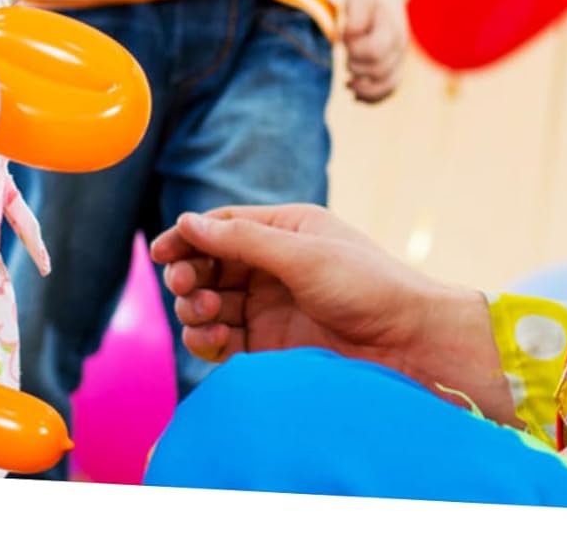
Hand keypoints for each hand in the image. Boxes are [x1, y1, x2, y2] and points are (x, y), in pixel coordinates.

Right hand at [152, 203, 452, 372]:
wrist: (407, 344)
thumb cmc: (367, 286)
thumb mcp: (304, 255)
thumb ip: (244, 241)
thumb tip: (189, 222)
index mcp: (287, 229)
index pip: (224, 226)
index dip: (188, 236)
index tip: (159, 252)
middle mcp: (275, 265)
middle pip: (211, 266)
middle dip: (190, 274)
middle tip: (186, 286)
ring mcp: (271, 306)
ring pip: (212, 303)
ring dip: (196, 308)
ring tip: (205, 315)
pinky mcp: (270, 345)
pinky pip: (223, 340)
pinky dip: (208, 339)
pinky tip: (211, 340)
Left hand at [340, 0, 408, 102]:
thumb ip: (354, 17)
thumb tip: (348, 39)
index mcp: (392, 29)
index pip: (375, 50)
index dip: (356, 49)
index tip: (346, 39)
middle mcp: (400, 47)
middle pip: (379, 70)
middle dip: (356, 66)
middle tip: (346, 53)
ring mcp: (399, 58)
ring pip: (388, 85)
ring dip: (365, 89)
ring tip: (348, 84)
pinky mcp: (395, 66)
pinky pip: (389, 89)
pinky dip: (373, 97)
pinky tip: (356, 95)